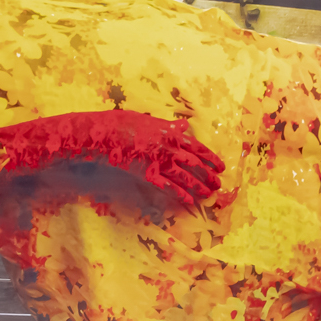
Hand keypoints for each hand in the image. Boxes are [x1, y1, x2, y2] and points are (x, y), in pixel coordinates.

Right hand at [0, 110, 224, 209]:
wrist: (100, 133)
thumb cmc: (119, 124)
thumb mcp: (146, 119)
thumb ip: (167, 125)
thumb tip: (184, 126)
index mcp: (166, 130)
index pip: (194, 144)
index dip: (209, 155)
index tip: (221, 164)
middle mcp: (166, 144)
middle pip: (193, 160)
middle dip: (208, 172)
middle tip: (220, 183)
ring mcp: (157, 158)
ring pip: (184, 174)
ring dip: (199, 184)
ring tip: (210, 193)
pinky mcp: (146, 172)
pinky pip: (167, 185)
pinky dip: (180, 193)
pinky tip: (191, 201)